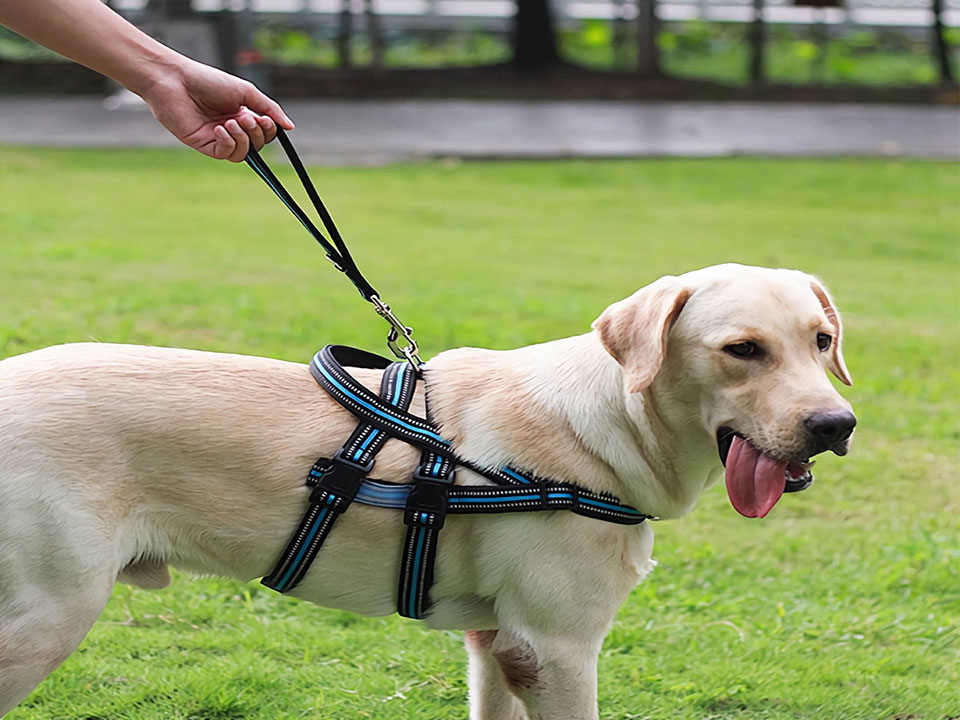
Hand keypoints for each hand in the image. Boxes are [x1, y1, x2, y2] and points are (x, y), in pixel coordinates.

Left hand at [140, 59, 293, 161]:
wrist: (176, 80)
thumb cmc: (208, 81)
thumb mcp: (246, 92)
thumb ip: (269, 108)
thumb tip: (290, 127)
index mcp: (242, 115)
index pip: (264, 134)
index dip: (269, 131)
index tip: (266, 120)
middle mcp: (231, 129)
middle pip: (257, 145)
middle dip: (256, 133)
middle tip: (245, 118)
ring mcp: (218, 138)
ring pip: (243, 154)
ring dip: (243, 139)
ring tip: (230, 122)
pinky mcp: (204, 145)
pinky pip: (226, 154)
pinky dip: (228, 143)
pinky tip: (219, 128)